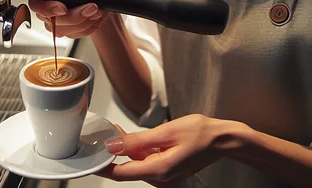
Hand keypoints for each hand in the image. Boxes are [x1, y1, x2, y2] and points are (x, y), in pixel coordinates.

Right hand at [28, 0, 111, 38]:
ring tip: (96, 10)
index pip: (35, 1)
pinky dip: (87, 27)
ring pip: (61, 29)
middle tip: (91, 8)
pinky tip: (93, 17)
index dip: (46, 8)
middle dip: (72, 17)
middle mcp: (48, 2)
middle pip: (49, 19)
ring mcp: (54, 17)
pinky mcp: (64, 29)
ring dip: (83, 22)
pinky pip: (73, 34)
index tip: (63, 8)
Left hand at [98, 115, 247, 185]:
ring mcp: (165, 176)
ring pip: (136, 164)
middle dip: (114, 152)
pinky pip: (146, 162)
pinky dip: (138, 151)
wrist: (221, 139)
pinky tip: (134, 138)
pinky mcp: (168, 170)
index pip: (121, 173)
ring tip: (118, 131)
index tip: (90, 155)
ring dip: (126, 150)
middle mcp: (160, 178)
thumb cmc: (198, 132)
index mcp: (158, 170)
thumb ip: (137, 140)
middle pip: (127, 168)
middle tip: (105, 132)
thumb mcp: (165, 132)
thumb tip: (113, 145)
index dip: (103, 165)